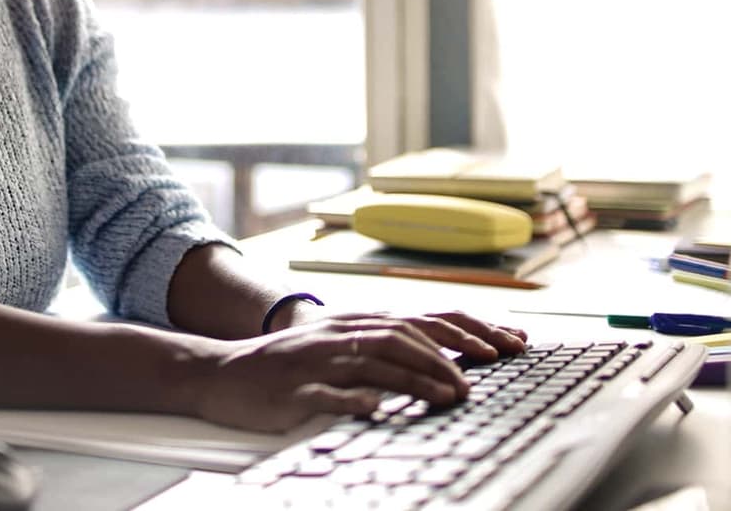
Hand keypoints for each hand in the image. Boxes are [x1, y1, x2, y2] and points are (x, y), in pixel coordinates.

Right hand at [179, 311, 528, 432]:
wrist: (224, 372)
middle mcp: (343, 334)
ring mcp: (319, 360)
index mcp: (358, 325)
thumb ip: (383, 351)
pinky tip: (376, 409)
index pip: (423, 321)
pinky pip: (328, 393)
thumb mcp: (340, 350)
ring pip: (374, 361)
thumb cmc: (288, 366)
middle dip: (447, 356)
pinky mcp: (296, 387)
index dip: (467, 331)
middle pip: (403, 336)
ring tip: (447, 394)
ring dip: (415, 377)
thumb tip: (440, 360)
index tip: (507, 346)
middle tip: (479, 380)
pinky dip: (354, 399)